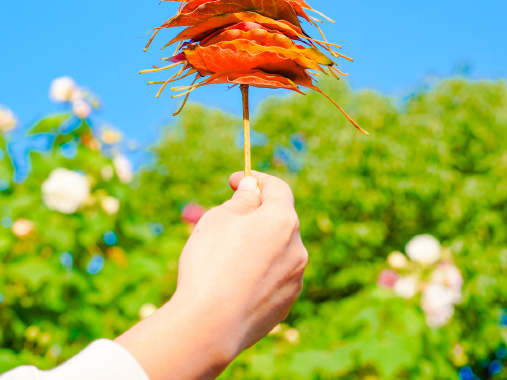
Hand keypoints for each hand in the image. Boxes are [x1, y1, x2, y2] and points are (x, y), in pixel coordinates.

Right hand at [116, 170, 307, 379]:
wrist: (209, 326)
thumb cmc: (211, 263)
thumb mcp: (220, 217)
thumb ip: (242, 200)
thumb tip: (253, 190)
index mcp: (283, 221)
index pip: (278, 189)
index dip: (256, 180)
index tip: (235, 181)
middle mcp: (297, 249)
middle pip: (279, 220)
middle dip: (256, 215)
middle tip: (227, 219)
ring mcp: (294, 280)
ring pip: (277, 251)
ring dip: (258, 246)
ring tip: (225, 256)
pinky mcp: (285, 306)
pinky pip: (273, 278)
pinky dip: (258, 273)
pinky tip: (233, 282)